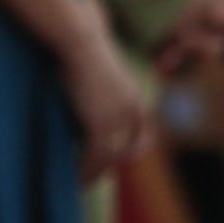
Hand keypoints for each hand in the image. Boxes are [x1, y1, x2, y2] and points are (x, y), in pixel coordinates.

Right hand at [63, 38, 150, 180]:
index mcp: (134, 96)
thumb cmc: (83, 47)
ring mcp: (117, 118)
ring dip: (97, 171)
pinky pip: (95, 156)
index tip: (127, 157)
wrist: (80, 41)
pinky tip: (79, 177)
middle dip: (112, 163)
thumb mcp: (100, 71)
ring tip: (84, 181)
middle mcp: (132, 110)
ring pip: (110, 156)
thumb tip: (90, 93)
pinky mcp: (100, 125)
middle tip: (96, 175)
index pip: (144, 129)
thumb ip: (102, 88)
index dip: (137, 146)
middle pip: (127, 147)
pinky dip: (88, 169)